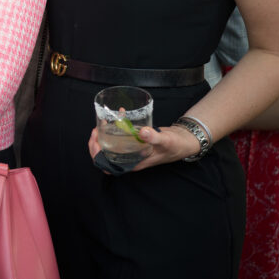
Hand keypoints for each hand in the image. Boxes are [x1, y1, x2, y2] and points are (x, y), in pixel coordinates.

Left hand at [88, 123, 202, 171]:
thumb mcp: (165, 141)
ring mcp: (132, 149)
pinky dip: (118, 125)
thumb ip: (154, 137)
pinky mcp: (135, 140)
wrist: (183, 141)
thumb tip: (142, 132)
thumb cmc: (175, 146)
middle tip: (95, 129)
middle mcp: (130, 157)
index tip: (96, 142)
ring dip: (104, 134)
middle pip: (105, 155)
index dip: (98, 156)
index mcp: (133, 163)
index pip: (109, 165)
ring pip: (111, 144)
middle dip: (96, 143)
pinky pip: (122, 135)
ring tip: (103, 121)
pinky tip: (120, 113)